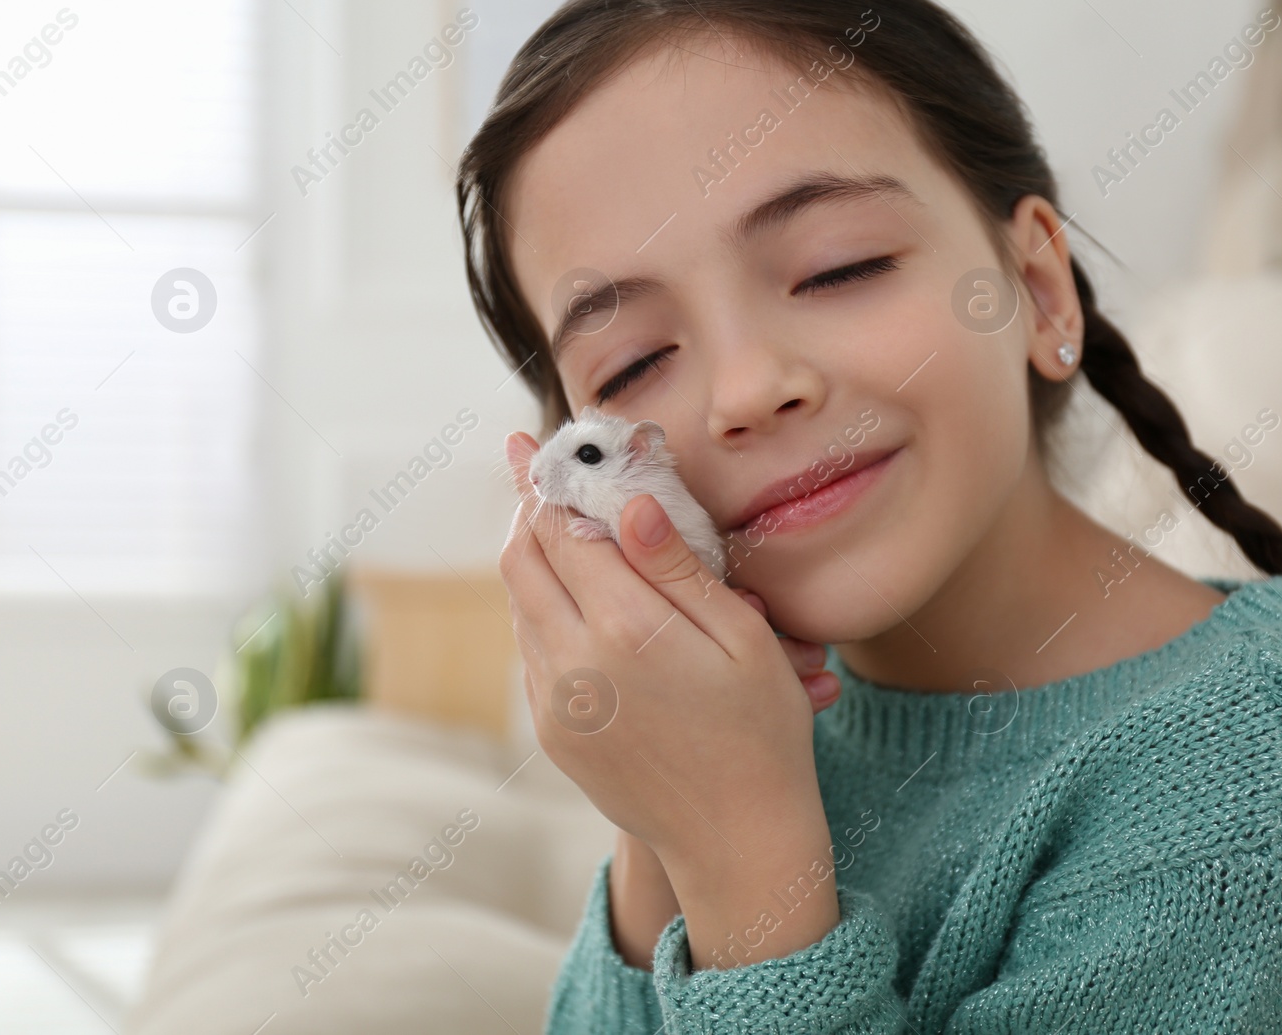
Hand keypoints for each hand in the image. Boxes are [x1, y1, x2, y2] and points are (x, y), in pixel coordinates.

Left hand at [501, 431, 838, 964]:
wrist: (737, 840)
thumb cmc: (761, 732)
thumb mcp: (742, 638)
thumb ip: (678, 568)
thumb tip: (630, 502)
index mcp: (624, 630)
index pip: (562, 529)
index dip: (549, 478)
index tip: (537, 441)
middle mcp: (572, 665)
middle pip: (521, 559)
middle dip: (527, 506)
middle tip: (534, 466)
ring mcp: (554, 703)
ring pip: (519, 604)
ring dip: (532, 555)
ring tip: (556, 520)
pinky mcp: (552, 733)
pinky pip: (531, 649)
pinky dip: (541, 607)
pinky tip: (574, 594)